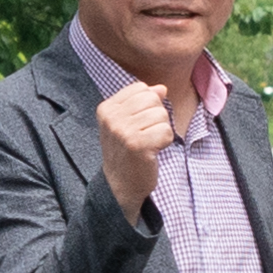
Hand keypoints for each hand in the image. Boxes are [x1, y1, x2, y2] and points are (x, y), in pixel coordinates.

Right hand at [95, 73, 180, 218]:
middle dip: (157, 117)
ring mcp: (123, 131)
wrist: (120, 185)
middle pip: (153, 99)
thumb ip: (142, 102)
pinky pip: (166, 131)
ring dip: (161, 131)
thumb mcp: (127, 122)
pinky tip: (152, 152)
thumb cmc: (126, 151)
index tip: (138, 124)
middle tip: (145, 135)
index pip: (141, 88)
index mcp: (106, 108)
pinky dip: (165, 142)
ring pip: (161, 115)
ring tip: (148, 144)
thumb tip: (161, 88)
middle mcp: (111, 118)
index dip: (149, 105)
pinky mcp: (137, 145)